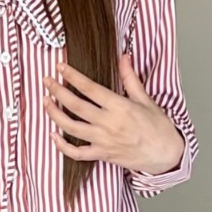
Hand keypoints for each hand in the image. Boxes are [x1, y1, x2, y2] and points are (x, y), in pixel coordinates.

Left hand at [42, 53, 185, 174]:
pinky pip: (77, 153)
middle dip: (57, 91)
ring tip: (46, 102)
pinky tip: (53, 135)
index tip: (60, 68)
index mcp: (120, 107)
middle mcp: (109, 123)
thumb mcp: (146, 100)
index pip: (90, 88)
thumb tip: (124, 57)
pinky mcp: (102, 155)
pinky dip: (62, 146)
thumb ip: (130, 78)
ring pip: (71, 127)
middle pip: (75, 105)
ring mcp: (103, 141)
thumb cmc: (158, 128)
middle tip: (47, 81)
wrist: (165, 155)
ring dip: (55, 114)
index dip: (72, 76)